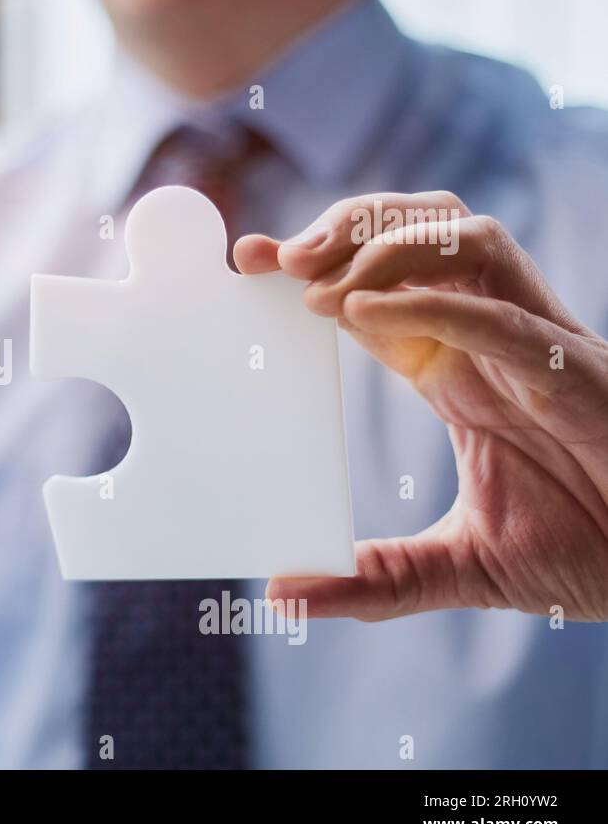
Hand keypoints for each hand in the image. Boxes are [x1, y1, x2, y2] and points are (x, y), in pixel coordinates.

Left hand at [234, 192, 607, 620]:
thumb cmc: (586, 553)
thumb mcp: (459, 568)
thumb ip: (376, 578)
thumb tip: (284, 596)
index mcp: (458, 369)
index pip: (379, 288)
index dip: (316, 264)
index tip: (249, 260)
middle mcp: (494, 340)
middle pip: (423, 232)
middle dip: (347, 228)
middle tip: (274, 258)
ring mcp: (537, 348)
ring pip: (467, 241)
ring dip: (384, 246)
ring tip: (313, 282)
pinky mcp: (576, 375)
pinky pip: (501, 316)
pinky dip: (430, 304)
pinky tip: (361, 315)